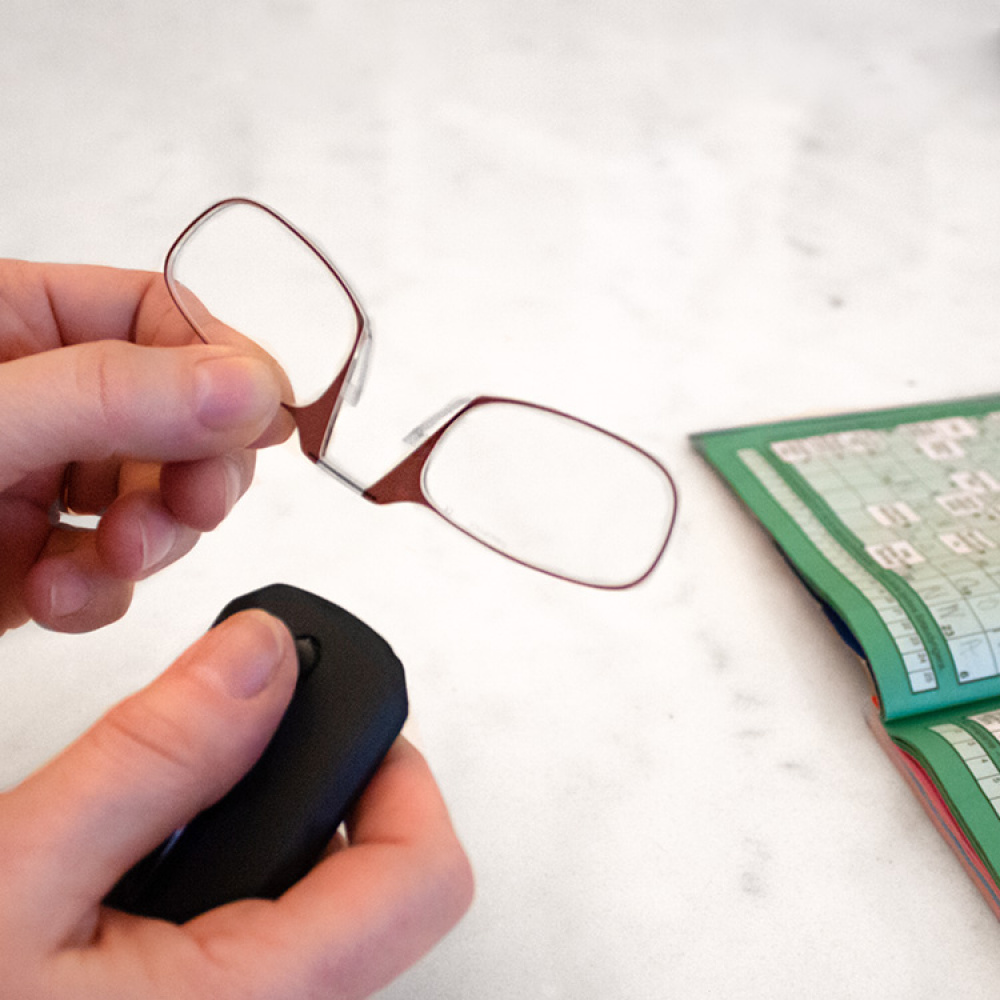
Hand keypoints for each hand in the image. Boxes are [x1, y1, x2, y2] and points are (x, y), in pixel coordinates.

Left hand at [0, 258, 292, 633]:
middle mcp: (42, 398)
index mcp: (17, 322)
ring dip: (155, 539)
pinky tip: (59, 595)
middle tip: (197, 500)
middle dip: (196, 470)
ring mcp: (39, 479)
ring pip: (161, 500)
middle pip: (183, 415)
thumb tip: (244, 387)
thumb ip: (108, 396)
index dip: (225, 364)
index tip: (264, 416)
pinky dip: (102, 595)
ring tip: (118, 556)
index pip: (161, 314)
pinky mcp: (36, 558)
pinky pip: (113, 572)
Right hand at [0, 609, 473, 998]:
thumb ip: (152, 761)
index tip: (332, 714)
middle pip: (376, 883)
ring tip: (155, 818)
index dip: (400, 774)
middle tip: (223, 747)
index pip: (425, 877)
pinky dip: (214, 883)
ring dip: (251, 837)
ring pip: (314, 912)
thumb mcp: (15, 882)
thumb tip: (256, 658)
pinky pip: (256, 946)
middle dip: (306, 793)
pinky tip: (133, 880)